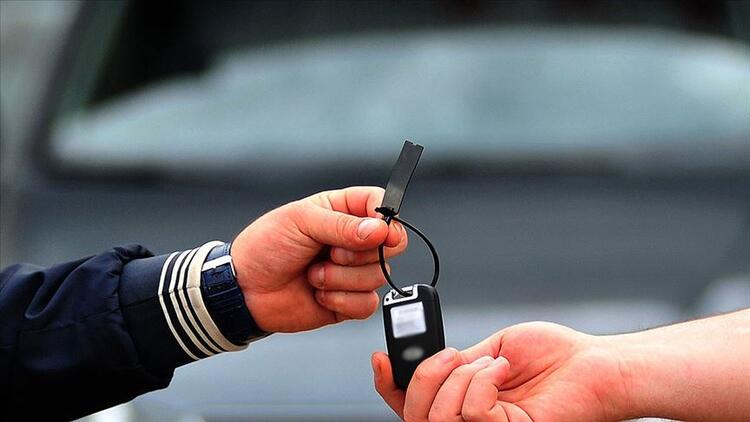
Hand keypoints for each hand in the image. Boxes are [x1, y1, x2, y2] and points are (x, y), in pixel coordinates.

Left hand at [231, 186, 406, 332]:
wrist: (244, 290)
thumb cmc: (265, 247)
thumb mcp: (300, 222)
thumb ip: (342, 226)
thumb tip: (380, 230)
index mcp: (342, 211)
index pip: (381, 205)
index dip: (386, 218)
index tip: (377, 230)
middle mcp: (352, 240)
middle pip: (390, 244)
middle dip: (358, 253)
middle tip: (328, 252)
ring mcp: (353, 272)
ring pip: (379, 276)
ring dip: (341, 278)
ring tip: (313, 275)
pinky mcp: (349, 301)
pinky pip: (368, 304)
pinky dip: (342, 301)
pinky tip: (318, 294)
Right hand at [372, 322, 628, 420]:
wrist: (593, 364)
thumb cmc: (552, 355)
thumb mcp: (489, 350)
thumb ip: (455, 364)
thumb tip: (426, 361)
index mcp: (463, 402)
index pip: (413, 407)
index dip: (389, 387)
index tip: (381, 358)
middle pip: (415, 416)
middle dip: (423, 376)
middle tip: (452, 354)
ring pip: (438, 417)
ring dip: (460, 376)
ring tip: (491, 362)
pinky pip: (472, 413)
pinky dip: (483, 380)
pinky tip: (504, 369)